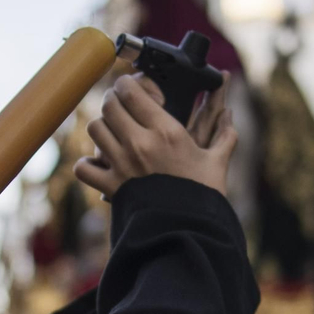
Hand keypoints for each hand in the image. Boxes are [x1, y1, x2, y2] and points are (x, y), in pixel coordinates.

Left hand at [75, 71, 235, 198]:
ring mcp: (122, 165)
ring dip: (102, 127)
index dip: (126, 84)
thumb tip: (231, 116)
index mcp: (165, 131)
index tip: (130, 87)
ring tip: (112, 132)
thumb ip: (224, 136)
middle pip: (109, 105)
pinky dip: (87, 164)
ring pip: (95, 129)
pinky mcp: (111, 187)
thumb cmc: (204, 195)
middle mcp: (139, 144)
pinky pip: (83, 167)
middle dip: (113, 100)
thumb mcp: (217, 162)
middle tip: (120, 106)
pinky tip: (99, 163)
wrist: (188, 229)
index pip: (130, 91)